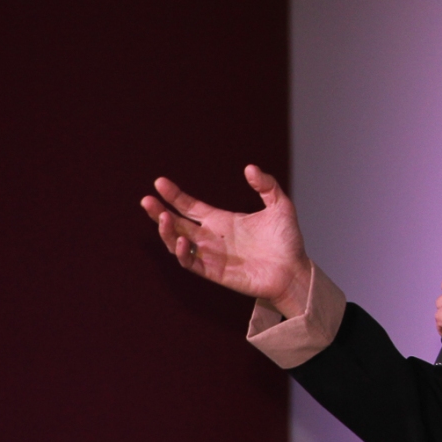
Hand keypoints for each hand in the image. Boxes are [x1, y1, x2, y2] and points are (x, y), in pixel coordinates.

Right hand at [140, 165, 312, 317]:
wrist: (295, 270)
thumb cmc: (287, 241)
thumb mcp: (280, 205)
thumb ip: (266, 185)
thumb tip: (249, 168)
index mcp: (222, 221)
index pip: (190, 206)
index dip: (174, 195)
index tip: (159, 182)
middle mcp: (212, 238)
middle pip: (177, 224)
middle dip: (159, 213)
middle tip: (146, 200)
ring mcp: (212, 256)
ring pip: (178, 244)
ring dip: (168, 232)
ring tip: (162, 217)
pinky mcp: (216, 273)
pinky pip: (192, 264)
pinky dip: (184, 254)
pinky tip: (184, 241)